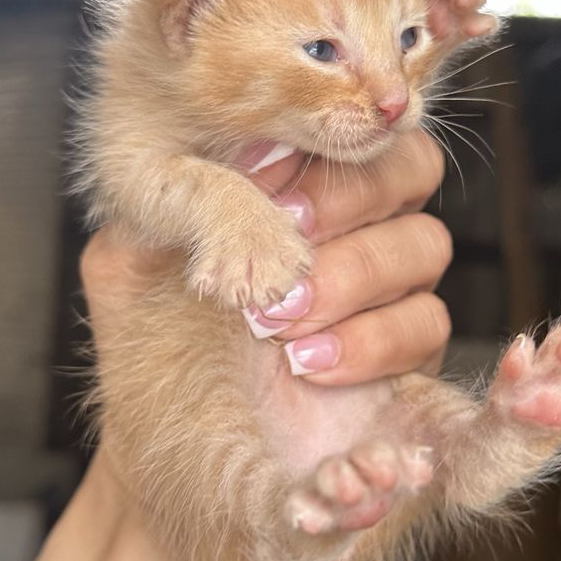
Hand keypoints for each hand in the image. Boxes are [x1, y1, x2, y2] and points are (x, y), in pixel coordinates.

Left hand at [82, 130, 452, 386]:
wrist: (168, 436)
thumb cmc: (148, 332)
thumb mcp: (132, 260)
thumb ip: (179, 203)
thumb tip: (249, 169)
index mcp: (295, 179)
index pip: (348, 124)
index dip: (316, 148)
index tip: (259, 181)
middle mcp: (354, 221)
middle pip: (411, 167)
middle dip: (347, 201)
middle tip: (284, 234)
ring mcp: (386, 284)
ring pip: (425, 244)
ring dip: (353, 275)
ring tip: (276, 318)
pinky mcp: (405, 349)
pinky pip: (428, 324)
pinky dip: (372, 340)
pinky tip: (306, 361)